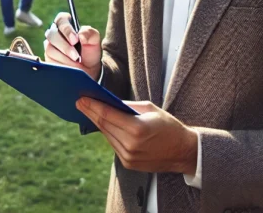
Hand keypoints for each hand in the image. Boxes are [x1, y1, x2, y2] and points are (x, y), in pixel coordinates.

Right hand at [43, 13, 101, 79]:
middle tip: (76, 56)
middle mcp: (55, 34)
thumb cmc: (89, 54)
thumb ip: (90, 35)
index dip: (66, 29)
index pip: (61, 19)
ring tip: (76, 63)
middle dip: (65, 46)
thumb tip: (81, 33)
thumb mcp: (94, 43)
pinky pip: (49, 60)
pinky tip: (69, 68)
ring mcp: (49, 46)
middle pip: (52, 34)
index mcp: (67, 25)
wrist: (86, 72)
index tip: (75, 40)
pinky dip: (61, 65)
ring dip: (64, 58)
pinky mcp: (47, 58)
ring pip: (50, 49)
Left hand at [76, 98, 197, 174]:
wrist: (183, 151)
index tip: (81, 98)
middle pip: (104, 126)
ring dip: (97, 123)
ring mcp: (129, 157)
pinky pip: (113, 145)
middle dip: (90, 113)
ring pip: (107, 136)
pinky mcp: (128, 164)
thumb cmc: (168, 126)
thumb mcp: (151, 109)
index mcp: (137, 129)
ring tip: (88, 111)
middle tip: (79, 103)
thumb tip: (109, 101)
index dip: (93, 106)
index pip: (108, 115)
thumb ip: (128, 105)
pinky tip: (103, 125)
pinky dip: (108, 134)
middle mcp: (131, 145)